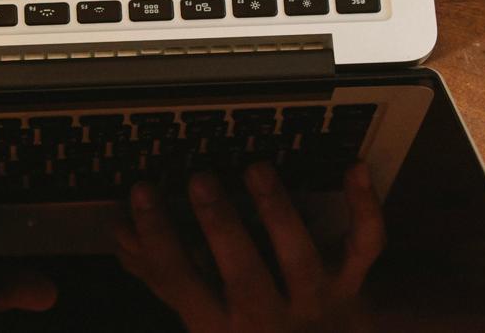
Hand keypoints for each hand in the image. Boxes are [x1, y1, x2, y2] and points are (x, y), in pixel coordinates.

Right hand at [113, 163, 384, 332]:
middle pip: (244, 276)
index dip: (157, 237)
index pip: (179, 282)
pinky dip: (364, 208)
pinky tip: (353, 168)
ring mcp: (312, 302)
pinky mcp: (351, 285)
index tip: (141, 191)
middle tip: (201, 179)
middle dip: (223, 227)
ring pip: (301, 261)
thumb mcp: (200, 314)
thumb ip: (160, 273)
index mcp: (218, 326)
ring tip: (256, 169)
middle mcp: (265, 319)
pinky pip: (364, 247)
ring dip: (280, 214)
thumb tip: (120, 230)